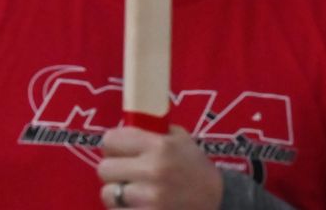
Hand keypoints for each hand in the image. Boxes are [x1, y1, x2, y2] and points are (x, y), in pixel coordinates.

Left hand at [96, 126, 222, 209]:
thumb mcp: (180, 140)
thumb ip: (150, 130)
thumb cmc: (195, 169)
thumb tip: (121, 124)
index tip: (121, 151)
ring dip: (118, 193)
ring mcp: (151, 199)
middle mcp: (154, 171)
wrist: (220, 203)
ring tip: (136, 192)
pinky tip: (139, 205)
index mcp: (160, 147)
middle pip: (105, 168)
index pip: (110, 140)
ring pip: (108, 193)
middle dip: (115, 171)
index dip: (114, 146)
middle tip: (129, 174)